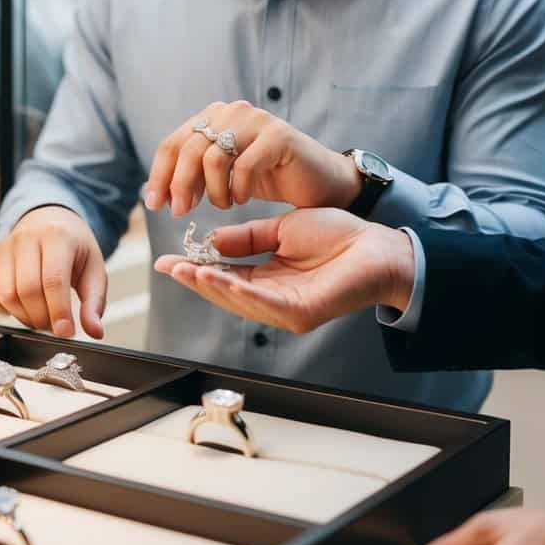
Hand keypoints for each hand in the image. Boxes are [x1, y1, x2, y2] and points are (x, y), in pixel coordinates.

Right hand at [0, 205, 107, 339]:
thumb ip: (94, 301)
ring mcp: (5, 247)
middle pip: (28, 290)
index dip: (59, 311)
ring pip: (7, 295)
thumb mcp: (93, 267)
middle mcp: (27, 238)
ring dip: (24, 317)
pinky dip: (4, 310)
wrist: (49, 219)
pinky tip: (21, 307)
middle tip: (55, 325)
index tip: (66, 332)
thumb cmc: (73, 245)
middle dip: (42, 317)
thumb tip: (95, 332)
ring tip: (41, 317)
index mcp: (58, 236)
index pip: (54, 280)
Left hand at [144, 100, 360, 215]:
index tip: (155, 204)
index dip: (160, 175)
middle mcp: (233, 112)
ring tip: (224, 204)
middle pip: (188, 149)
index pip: (173, 143)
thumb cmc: (269, 178)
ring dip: (213, 191)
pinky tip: (244, 198)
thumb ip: (195, 174)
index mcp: (214, 117)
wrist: (319, 180)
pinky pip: (244, 165)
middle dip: (180, 185)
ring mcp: (257, 120)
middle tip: (181, 213)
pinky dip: (239, 188)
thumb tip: (158, 192)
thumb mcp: (224, 175)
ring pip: (212, 157)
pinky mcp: (279, 135)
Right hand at [154, 208, 412, 332]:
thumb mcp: (281, 230)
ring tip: (184, 270)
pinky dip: (235, 290)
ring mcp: (286, 311)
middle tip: (166, 266)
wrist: (378, 245)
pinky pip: (261, 302)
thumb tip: (211, 241)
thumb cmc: (338, 237)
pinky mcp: (300, 313)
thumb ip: (248, 238)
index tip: (167, 259)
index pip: (224, 276)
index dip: (196, 268)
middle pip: (224, 293)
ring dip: (208, 286)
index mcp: (269, 280)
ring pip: (238, 301)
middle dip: (194, 280)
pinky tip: (214, 277)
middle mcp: (273, 300)